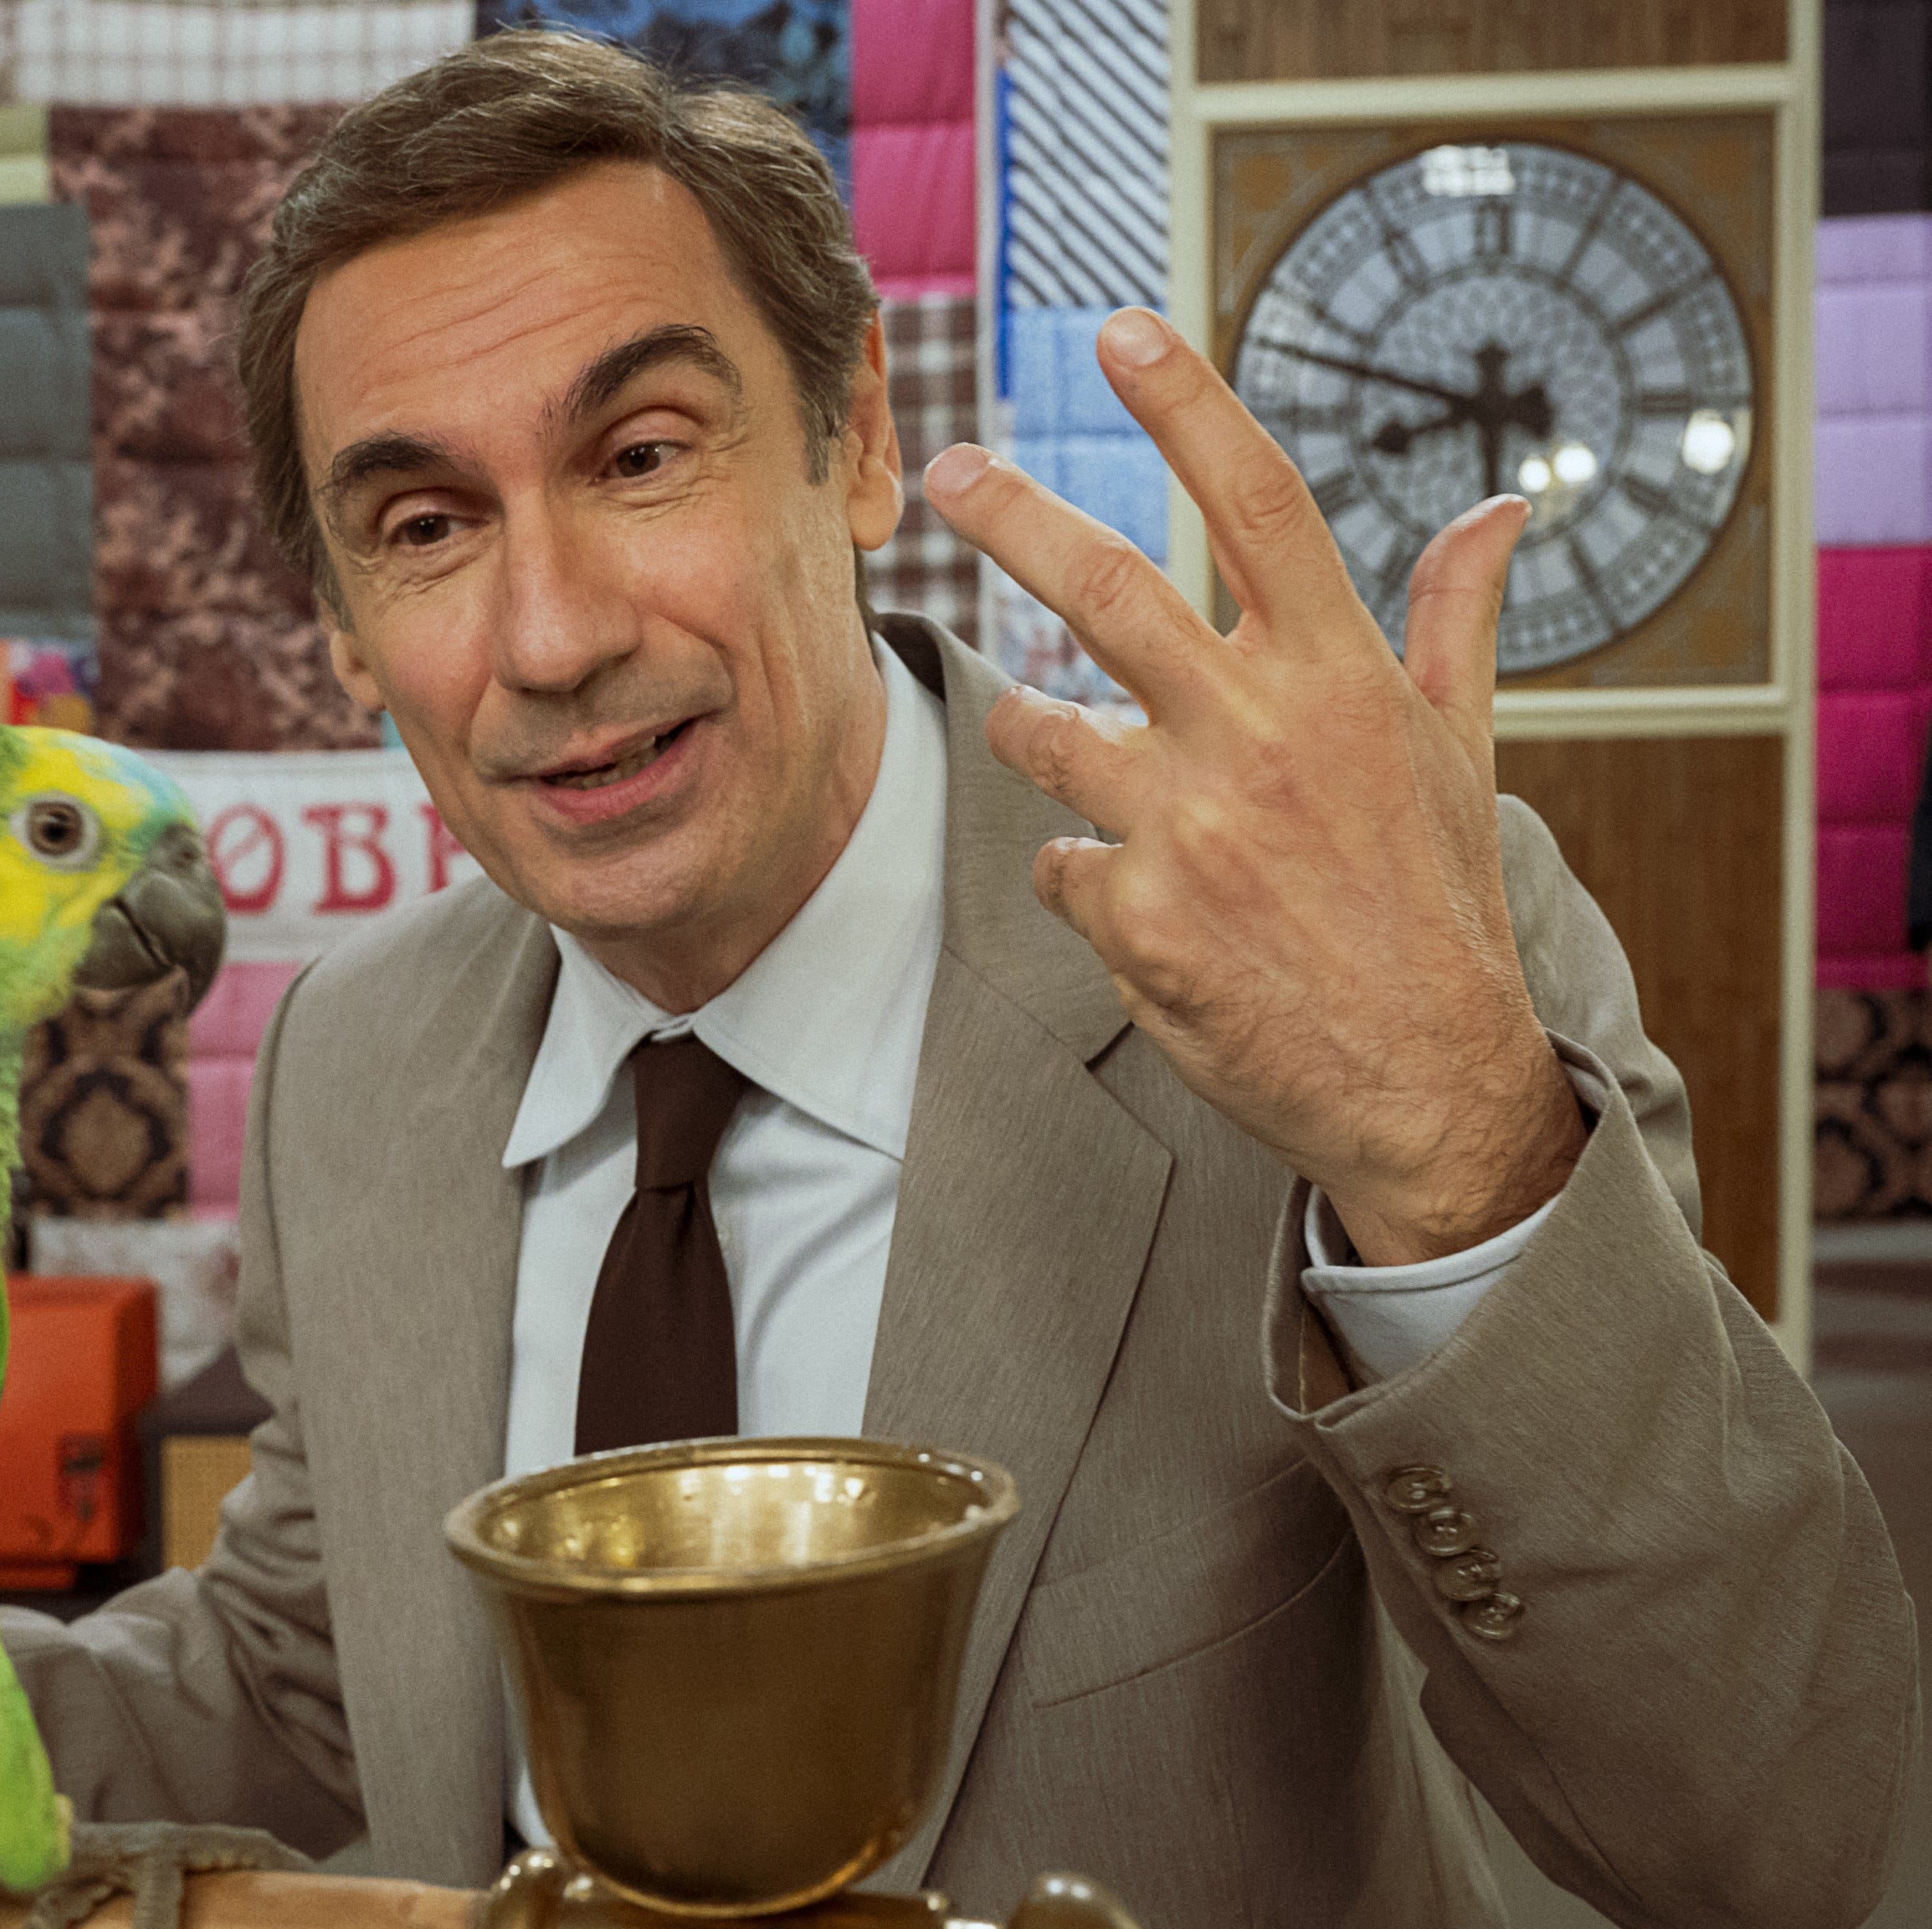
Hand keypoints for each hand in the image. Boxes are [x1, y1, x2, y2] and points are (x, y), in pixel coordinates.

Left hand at [921, 308, 1585, 1265]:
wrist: (1424, 1078)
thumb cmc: (1437, 906)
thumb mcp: (1461, 753)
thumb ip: (1454, 624)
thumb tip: (1501, 510)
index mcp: (1340, 678)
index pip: (1259, 502)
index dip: (1185, 405)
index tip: (1120, 329)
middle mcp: (1260, 735)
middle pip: (1106, 587)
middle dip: (1011, 517)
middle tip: (946, 470)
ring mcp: (1192, 827)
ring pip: (1045, 736)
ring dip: (1037, 736)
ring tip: (1070, 759)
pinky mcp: (1136, 917)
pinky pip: (1058, 863)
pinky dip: (1083, 874)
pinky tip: (1143, 906)